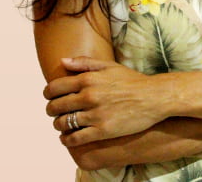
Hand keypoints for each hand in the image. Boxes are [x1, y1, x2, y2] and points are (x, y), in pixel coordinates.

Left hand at [44, 57, 166, 146]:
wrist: (154, 98)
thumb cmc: (132, 81)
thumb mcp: (109, 66)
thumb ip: (84, 62)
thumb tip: (62, 61)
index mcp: (88, 79)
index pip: (54, 88)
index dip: (48, 94)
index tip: (50, 98)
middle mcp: (89, 96)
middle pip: (55, 106)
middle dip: (51, 110)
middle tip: (54, 113)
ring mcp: (95, 114)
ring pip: (63, 123)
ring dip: (58, 125)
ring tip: (61, 125)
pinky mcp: (102, 130)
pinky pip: (75, 138)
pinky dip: (66, 140)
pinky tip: (67, 138)